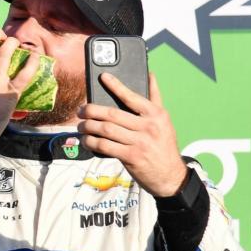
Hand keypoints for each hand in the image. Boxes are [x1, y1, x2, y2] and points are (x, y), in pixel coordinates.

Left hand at [77, 72, 187, 196]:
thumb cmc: (163, 145)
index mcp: (156, 114)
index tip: (103, 77)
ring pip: (106, 130)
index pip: (132, 97)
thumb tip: (150, 75)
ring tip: (81, 126)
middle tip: (80, 111)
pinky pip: (105, 146)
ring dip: (88, 127)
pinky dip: (92, 143)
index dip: (116, 86)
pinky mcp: (131, 157)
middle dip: (91, 111)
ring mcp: (140, 142)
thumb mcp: (164, 121)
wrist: (170, 176)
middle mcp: (148, 127)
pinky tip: (86, 141)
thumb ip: (155, 99)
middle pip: (112, 114)